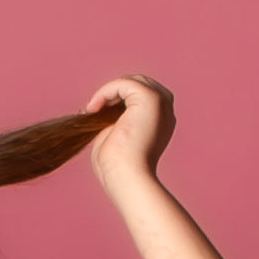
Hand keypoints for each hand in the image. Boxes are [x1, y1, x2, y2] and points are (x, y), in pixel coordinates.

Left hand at [82, 74, 175, 189]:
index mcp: (160, 120)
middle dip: (113, 93)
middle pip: (137, 83)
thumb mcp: (116, 135)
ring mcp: (161, 102)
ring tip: (93, 110)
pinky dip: (104, 92)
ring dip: (108, 92)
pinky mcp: (150, 99)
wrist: (126, 177)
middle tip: (93, 110)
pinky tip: (93, 109)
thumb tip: (101, 104)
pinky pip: (123, 83)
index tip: (95, 113)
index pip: (138, 95)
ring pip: (131, 81)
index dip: (115, 99)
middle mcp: (165, 109)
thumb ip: (115, 118)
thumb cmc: (117, 166)